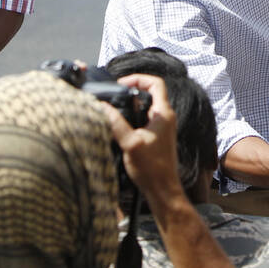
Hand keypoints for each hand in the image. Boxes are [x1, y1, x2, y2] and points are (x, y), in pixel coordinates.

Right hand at [102, 73, 182, 201]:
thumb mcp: (130, 143)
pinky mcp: (157, 136)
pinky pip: (144, 119)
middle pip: (150, 93)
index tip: (121, 83)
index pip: (156, 84)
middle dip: (131, 90)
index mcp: (164, 114)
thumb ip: (116, 124)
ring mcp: (162, 127)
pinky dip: (132, 117)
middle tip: (114, 94)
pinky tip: (118, 125)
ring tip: (113, 108)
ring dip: (131, 105)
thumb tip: (103, 107)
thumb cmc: (152, 168)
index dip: (139, 78)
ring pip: (146, 107)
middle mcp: (166, 117)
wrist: (162, 189)